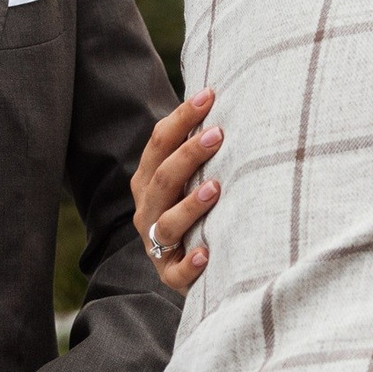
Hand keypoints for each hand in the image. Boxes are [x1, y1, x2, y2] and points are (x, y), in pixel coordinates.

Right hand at [132, 89, 220, 292]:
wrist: (189, 269)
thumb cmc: (198, 211)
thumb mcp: (192, 178)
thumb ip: (200, 148)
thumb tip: (223, 96)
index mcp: (149, 182)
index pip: (159, 144)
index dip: (181, 118)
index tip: (209, 95)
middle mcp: (148, 211)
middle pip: (162, 179)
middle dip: (188, 155)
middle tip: (218, 134)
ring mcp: (158, 245)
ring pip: (166, 224)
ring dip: (190, 205)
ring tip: (215, 188)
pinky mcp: (172, 276)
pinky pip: (177, 272)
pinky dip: (190, 262)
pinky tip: (206, 253)